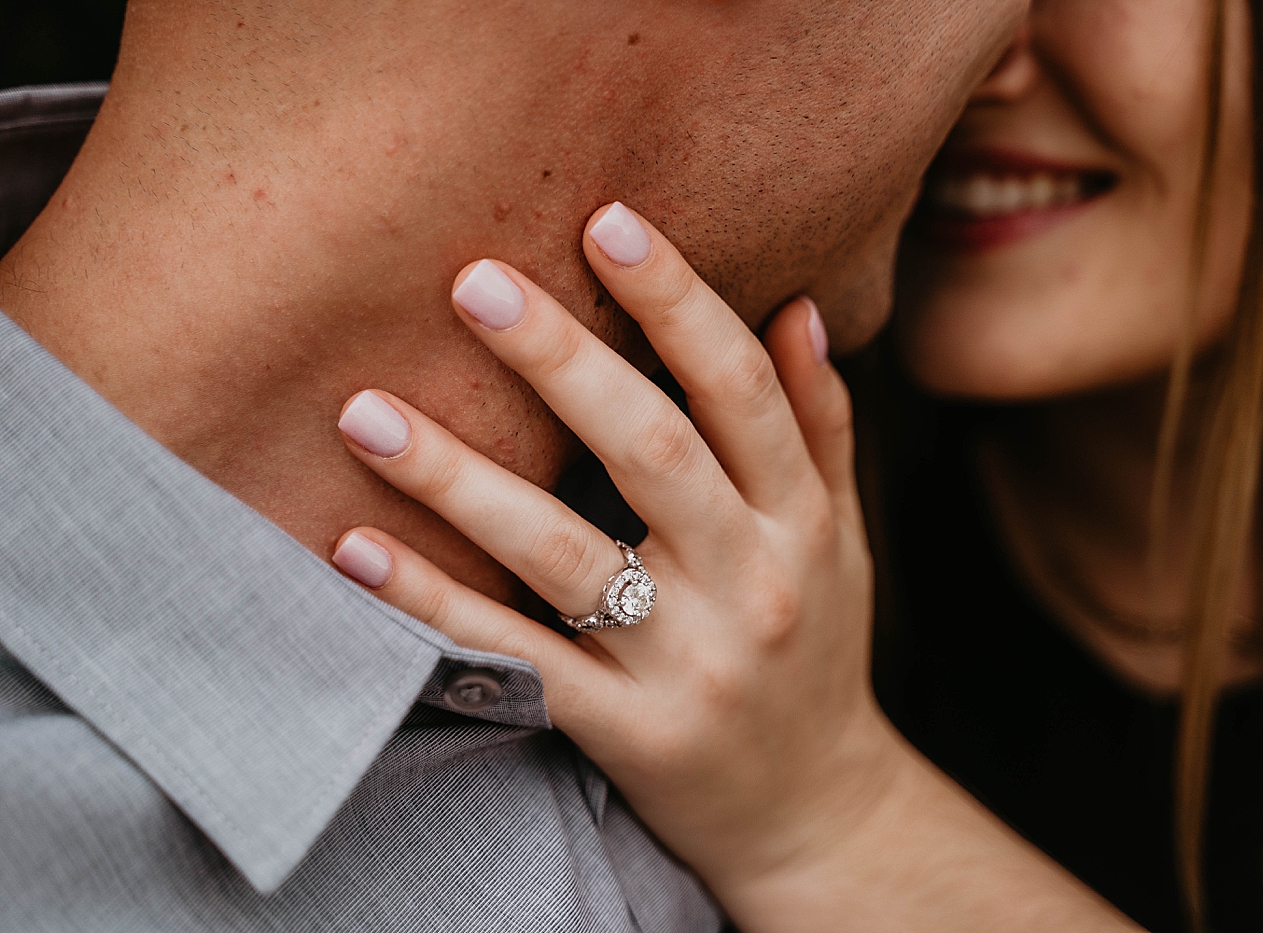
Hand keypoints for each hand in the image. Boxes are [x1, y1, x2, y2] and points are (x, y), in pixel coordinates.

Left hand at [330, 202, 898, 900]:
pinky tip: (356, 547)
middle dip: (564, 363)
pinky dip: (433, 605)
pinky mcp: (627, 732)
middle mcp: (751, 584)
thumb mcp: (839, 538)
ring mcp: (686, 664)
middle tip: (474, 282)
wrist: (815, 814)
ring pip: (565, 557)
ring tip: (368, 409)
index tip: (606, 224)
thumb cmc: (818, 653)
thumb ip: (820, 425)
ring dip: (461, 478)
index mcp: (801, 522)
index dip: (679, 302)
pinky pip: (517, 662)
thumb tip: (796, 305)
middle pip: (654, 452)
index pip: (743, 390)